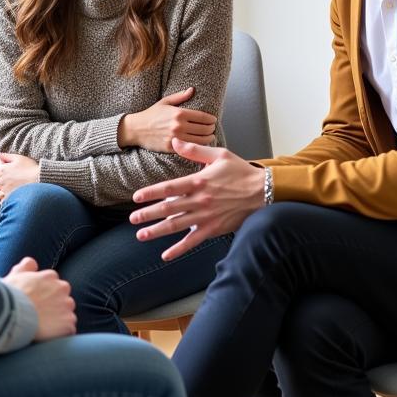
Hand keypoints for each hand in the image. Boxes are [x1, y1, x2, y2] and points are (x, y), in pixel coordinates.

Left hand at [0, 153, 39, 201]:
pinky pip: (3, 202)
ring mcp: (5, 192)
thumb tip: (0, 156)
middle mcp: (2, 182)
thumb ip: (7, 156)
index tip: (1, 170)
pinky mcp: (10, 201)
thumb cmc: (31, 170)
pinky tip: (14, 196)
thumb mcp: (20, 158)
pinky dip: (7, 200)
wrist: (41, 181)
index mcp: (3, 171)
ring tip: (10, 189)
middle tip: (6, 180)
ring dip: (1, 191)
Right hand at [2, 257, 76, 340]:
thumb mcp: (15, 276)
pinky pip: (69, 329)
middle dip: (55, 306)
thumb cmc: (10, 297)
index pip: (54, 284)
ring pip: (68, 313)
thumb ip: (25, 267)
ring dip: (60, 319)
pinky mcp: (67, 324)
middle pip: (64, 298)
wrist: (11, 316)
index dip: (46, 295)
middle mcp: (62, 288)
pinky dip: (61, 333)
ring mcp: (66, 306)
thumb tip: (31, 263)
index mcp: (50, 276)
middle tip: (41, 315)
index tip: (38, 303)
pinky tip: (49, 336)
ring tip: (44, 327)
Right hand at [118, 88, 217, 152]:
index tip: (213, 120)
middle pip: (204, 129)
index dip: (211, 119)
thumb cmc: (151, 114)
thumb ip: (180, 96)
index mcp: (179, 113)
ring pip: (200, 140)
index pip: (203, 117)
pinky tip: (200, 144)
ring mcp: (176, 138)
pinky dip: (197, 146)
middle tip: (212, 129)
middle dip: (211, 129)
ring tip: (210, 137)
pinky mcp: (172, 147)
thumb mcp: (165, 102)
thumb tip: (192, 89)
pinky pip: (190, 148)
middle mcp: (179, 126)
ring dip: (208, 139)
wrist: (136, 129)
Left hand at [128, 138, 264, 259]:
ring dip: (157, 231)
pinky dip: (179, 249)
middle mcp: (199, 200)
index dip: (151, 193)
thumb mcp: (219, 155)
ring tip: (141, 235)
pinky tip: (165, 255)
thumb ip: (195, 150)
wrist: (263, 192)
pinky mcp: (213, 229)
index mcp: (199, 181)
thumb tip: (175, 140)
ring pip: (177, 225)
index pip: (169, 188)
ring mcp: (206, 217)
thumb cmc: (240, 171)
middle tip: (132, 218)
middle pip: (168, 208)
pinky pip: (193, 241)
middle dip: (148, 214)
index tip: (136, 197)